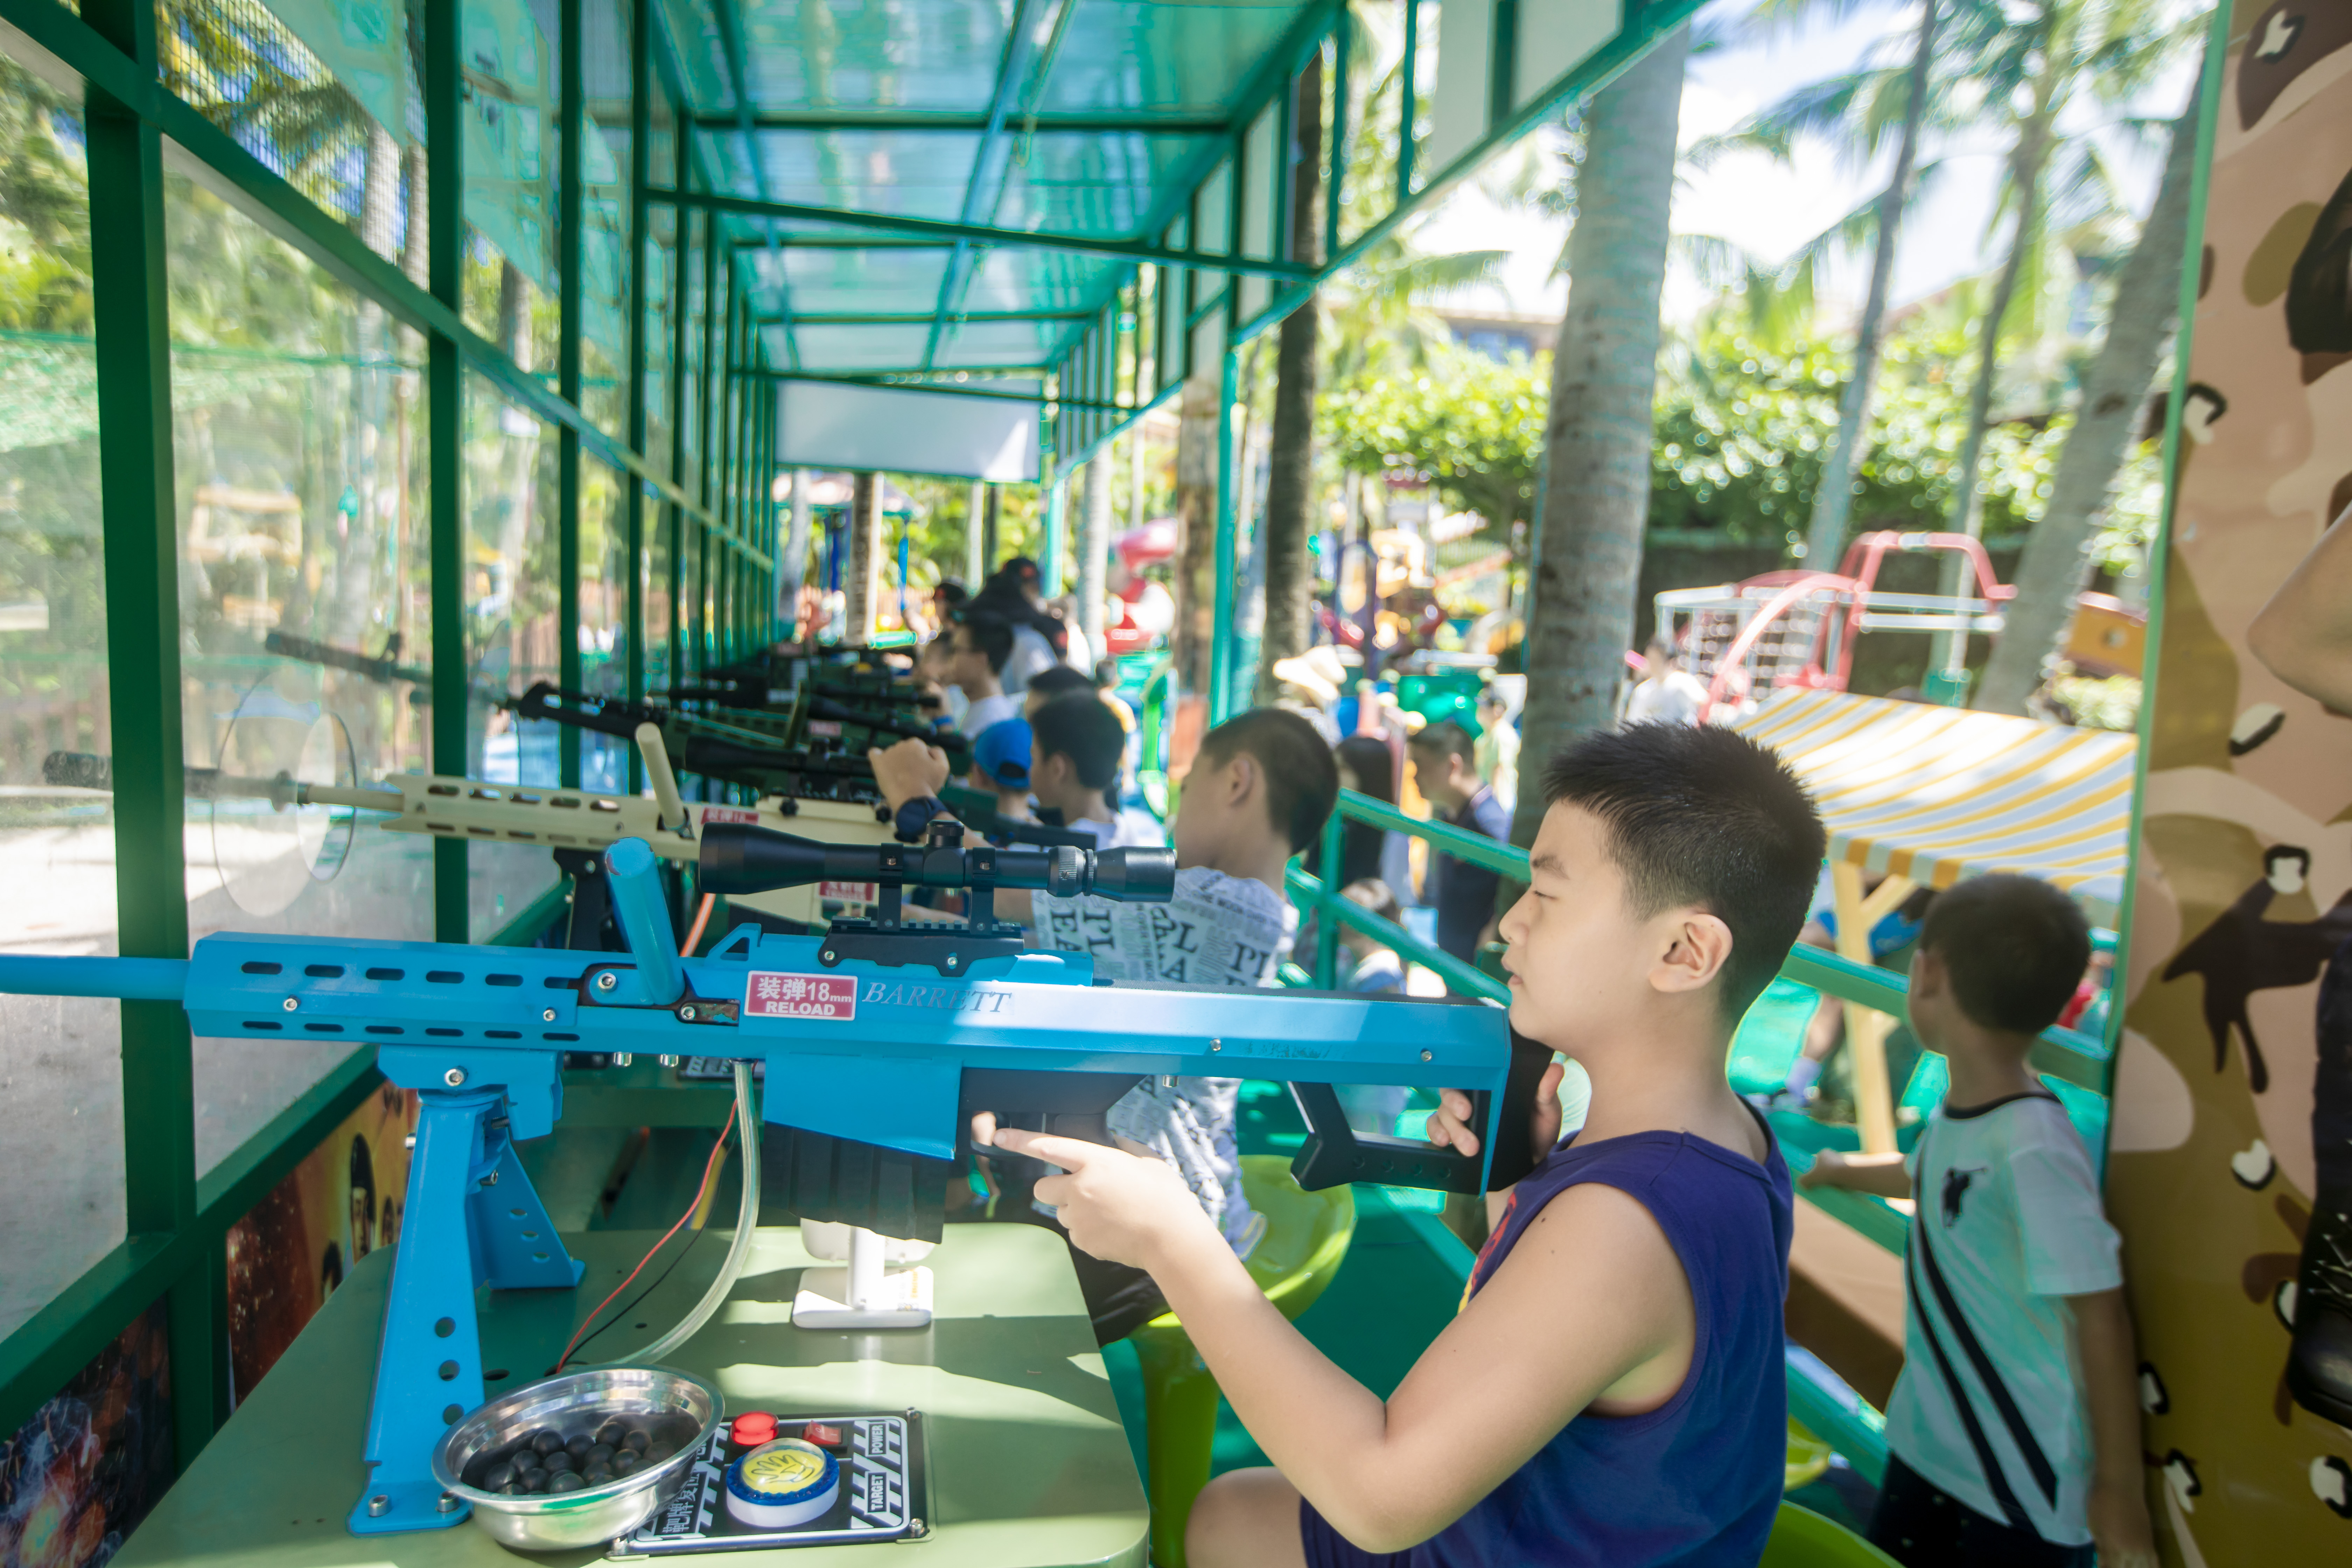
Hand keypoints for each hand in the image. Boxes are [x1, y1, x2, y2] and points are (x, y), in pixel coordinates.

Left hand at [868, 736, 950, 811]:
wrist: (911, 799)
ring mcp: (888, 753)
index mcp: (916, 744)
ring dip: (895, 762)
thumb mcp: (943, 767)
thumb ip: (938, 753)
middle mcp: (901, 745)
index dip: (922, 760)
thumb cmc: (927, 784)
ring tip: (900, 778)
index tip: (922, 771)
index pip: (919, 748)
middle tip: (912, 777)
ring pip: (892, 755)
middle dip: (908, 760)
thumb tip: (930, 748)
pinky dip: (877, 757)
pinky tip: (880, 763)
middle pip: (905, 751)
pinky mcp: (877, 762)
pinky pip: (874, 753)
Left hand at [971, 1113, 1214, 1270]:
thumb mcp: (1148, 1161)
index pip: (1047, 1146)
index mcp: (1096, 1162)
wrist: (1173, 1239)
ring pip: (1059, 1212)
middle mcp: (1080, 1189)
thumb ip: (1123, 1148)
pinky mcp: (1083, 1241)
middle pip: (1042, 1187)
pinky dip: (1087, 1229)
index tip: (999, 1136)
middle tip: (1080, 1190)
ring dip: (1074, 1210)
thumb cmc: (1165, 1198)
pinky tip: (1112, 1228)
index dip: (1019, 1141)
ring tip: (1108, 1212)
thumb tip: (1111, 1145)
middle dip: (1054, 1187)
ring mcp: (1079, 1218)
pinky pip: (1075, 1232)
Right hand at [1424, 1059, 1565, 1160]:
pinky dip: (1436, 1135)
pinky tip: (1445, 1144)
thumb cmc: (1538, 1135)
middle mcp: (1472, 1100)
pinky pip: (1435, 1130)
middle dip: (1454, 1107)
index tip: (1470, 1103)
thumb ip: (1546, 1093)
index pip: (1469, 1075)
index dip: (1465, 1081)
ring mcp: (1461, 1120)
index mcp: (1491, 1088)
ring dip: (1451, 1129)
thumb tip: (1556, 1068)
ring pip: (1441, 1114)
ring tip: (1470, 1148)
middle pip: (1450, 1094)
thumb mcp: (1546, 1113)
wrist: (1532, 1169)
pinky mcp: (1453, 1138)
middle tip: (1466, 1116)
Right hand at [1800, 1149, 1848, 1189]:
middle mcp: (1834, 1154)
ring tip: (1831, 1187)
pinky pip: (1843, 1175)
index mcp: (1824, 1152)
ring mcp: (1844, 1160)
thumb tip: (1801, 1184)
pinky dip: (1841, 1180)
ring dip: (1833, 1178)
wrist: (1846, 1176)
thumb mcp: (1810, 1178)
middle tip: (1822, 1184)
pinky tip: (1839, 1188)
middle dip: (1824, 1174)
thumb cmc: (1826, 1174)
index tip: (1815, 1179)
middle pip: (1826, 1166)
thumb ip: (1803, 1180)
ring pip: (1835, 1171)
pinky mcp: (1851, 1168)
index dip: (1814, 1170)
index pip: (1816, 1161)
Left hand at [2086, 1474, 2157, 1567]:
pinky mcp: (2152, 1541)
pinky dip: (2149, 1566)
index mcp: (2115, 1550)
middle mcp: (2134, 1553)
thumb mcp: (2095, 1529)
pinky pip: (2154, 1561)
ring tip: (2128, 1563)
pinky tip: (2141, 1565)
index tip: (2103, 1565)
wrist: (2122, 1486)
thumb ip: (2102, 1550)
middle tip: (2114, 1563)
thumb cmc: (2101, 1504)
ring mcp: (2145, 1548)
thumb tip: (2104, 1564)